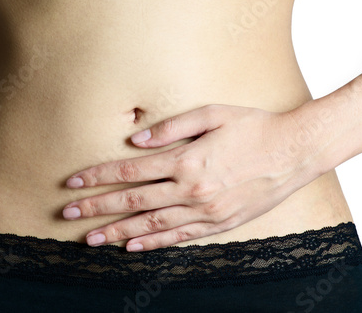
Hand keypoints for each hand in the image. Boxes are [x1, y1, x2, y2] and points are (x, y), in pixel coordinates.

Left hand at [63, 104, 316, 251]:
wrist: (294, 151)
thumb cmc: (253, 126)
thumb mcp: (213, 114)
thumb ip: (172, 128)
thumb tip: (135, 140)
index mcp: (186, 160)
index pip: (129, 171)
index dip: (98, 176)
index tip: (74, 183)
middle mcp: (190, 190)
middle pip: (132, 201)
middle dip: (96, 207)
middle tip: (67, 214)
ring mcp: (204, 211)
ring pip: (150, 225)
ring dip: (117, 232)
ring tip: (90, 239)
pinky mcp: (218, 224)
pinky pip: (178, 237)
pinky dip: (153, 244)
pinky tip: (132, 248)